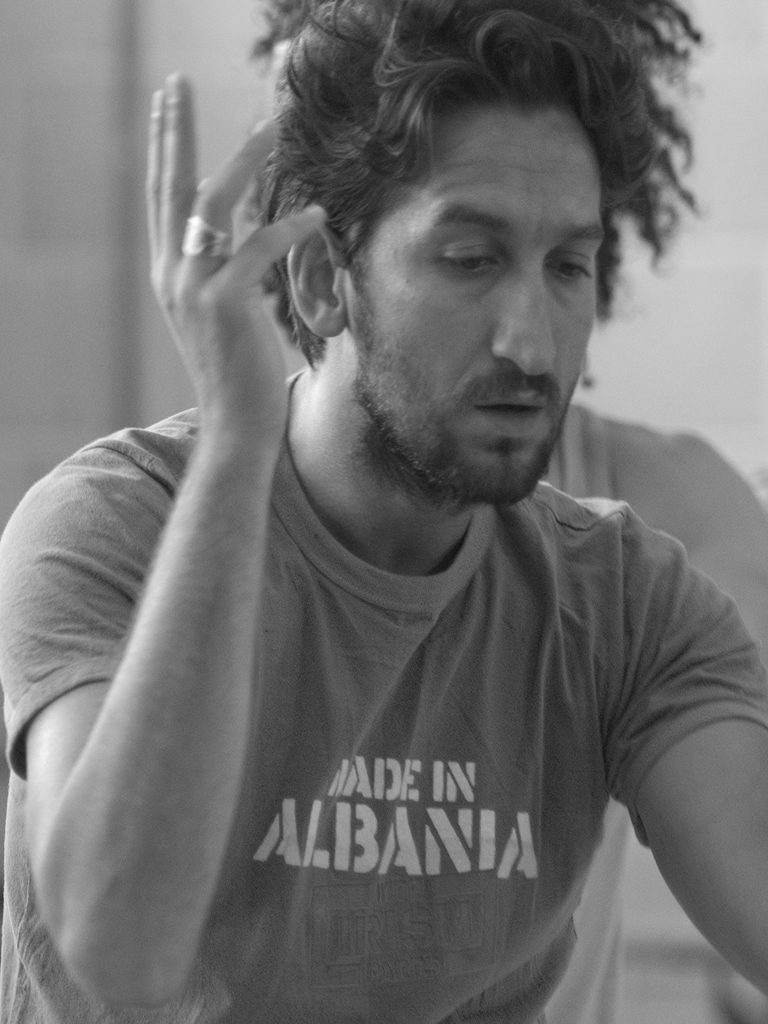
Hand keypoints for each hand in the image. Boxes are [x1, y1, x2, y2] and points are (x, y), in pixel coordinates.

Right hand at [146, 73, 323, 439]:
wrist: (237, 425)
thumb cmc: (241, 371)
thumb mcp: (223, 313)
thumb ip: (225, 271)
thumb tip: (247, 235)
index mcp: (169, 274)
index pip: (162, 199)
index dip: (165, 150)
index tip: (167, 108)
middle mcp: (171, 274)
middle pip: (169, 186)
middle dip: (175, 130)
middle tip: (177, 82)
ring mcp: (193, 288)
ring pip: (212, 203)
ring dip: (245, 158)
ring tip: (273, 126)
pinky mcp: (224, 303)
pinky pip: (259, 247)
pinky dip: (291, 226)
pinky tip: (318, 215)